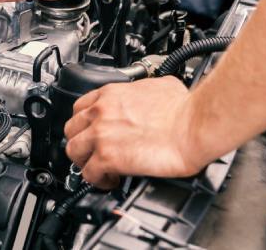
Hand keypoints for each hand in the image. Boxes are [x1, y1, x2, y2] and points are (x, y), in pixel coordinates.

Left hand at [63, 76, 204, 188]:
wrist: (194, 125)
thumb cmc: (185, 108)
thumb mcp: (160, 85)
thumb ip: (143, 91)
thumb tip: (150, 95)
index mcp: (111, 95)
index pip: (80, 108)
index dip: (85, 123)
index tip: (91, 132)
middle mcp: (101, 113)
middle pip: (71, 129)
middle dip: (81, 142)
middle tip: (93, 152)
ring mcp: (101, 135)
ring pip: (73, 151)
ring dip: (84, 162)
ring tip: (99, 169)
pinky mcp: (108, 157)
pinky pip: (89, 174)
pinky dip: (98, 180)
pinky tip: (112, 180)